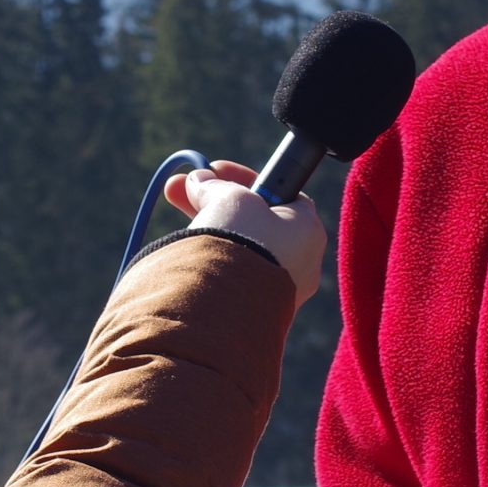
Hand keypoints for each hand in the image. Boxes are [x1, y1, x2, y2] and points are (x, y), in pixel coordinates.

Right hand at [162, 160, 325, 307]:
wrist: (227, 307)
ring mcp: (280, 292)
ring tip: (179, 229)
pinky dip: (212, 264)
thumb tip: (199, 181)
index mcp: (308, 229)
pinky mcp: (256, 314)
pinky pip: (234, 280)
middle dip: (216, 203)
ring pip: (243, 252)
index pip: (280, 192)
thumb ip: (216, 186)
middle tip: (180, 192)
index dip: (244, 179)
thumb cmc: (240, 241)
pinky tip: (188, 259)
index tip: (214, 172)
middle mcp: (302, 263)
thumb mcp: (229, 199)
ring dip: (211, 233)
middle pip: (256, 222)